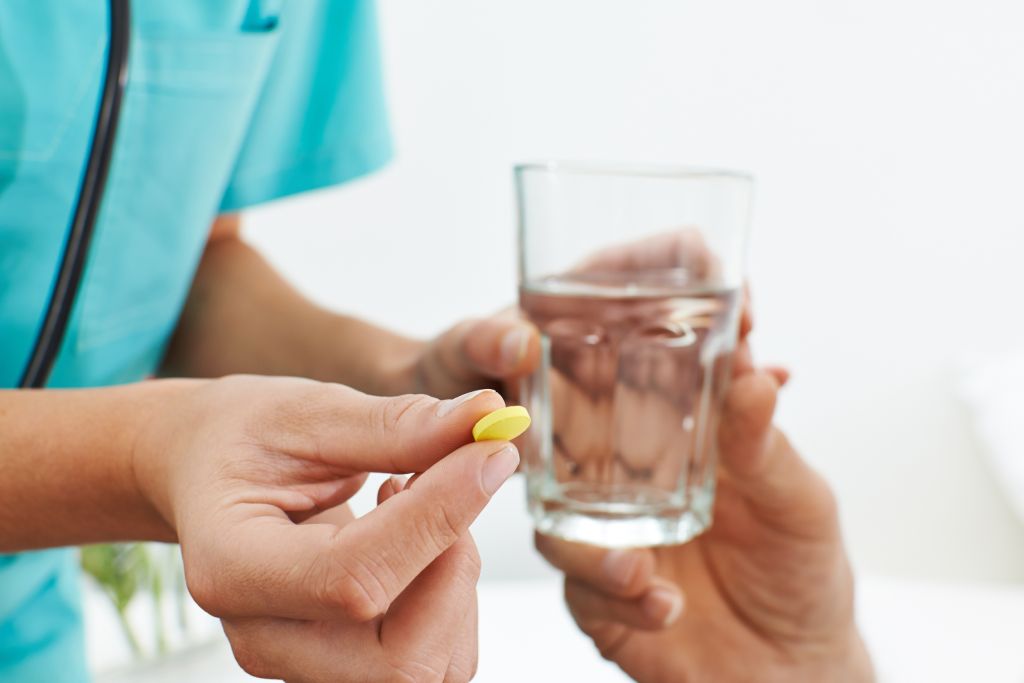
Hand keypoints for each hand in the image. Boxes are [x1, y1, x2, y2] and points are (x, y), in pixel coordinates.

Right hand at [134, 377, 515, 681]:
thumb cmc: (244, 439)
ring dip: (458, 581)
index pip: (354, 580)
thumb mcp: (306, 412)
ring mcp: (303, 663)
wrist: (209, 473)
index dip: (437, 519)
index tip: (488, 454)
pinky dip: (453, 597)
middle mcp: (264, 638)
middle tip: (450, 480)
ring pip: (426, 669)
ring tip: (427, 498)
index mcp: (232, 569)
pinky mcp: (343, 662)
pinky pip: (432, 660)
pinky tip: (422, 536)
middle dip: (454, 568)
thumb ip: (393, 424)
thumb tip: (485, 418)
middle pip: (398, 661)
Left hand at [399, 229, 727, 401]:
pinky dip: (715, 417)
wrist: (434, 424)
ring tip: (765, 386)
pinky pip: (679, 415)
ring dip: (735, 369)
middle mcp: (617, 326)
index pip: (662, 252)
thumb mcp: (456, 350)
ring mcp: (627, 376)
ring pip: (698, 361)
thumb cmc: (446, 368)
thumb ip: (479, 342)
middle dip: (735, 321)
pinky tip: (747, 428)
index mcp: (585, 287)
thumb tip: (517, 343)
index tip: (730, 287)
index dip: (702, 260)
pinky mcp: (626, 425)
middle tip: (754, 351)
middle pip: (697, 307)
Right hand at [535, 351, 873, 681]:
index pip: (628, 384)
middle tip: (561, 428)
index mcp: (676, 443)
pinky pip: (581, 585)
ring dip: (589, 540)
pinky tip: (660, 603)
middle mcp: (631, 482)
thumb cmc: (801, 573)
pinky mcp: (598, 595)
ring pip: (556, 517)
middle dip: (557, 432)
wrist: (792, 672)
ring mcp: (609, 537)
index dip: (610, 352)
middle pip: (569, 442)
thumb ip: (764, 444)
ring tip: (638, 564)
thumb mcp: (798, 500)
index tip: (602, 320)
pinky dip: (613, 593)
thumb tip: (753, 374)